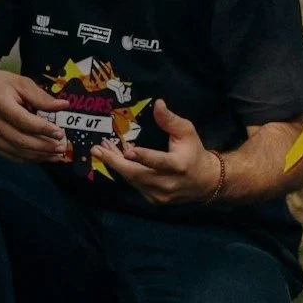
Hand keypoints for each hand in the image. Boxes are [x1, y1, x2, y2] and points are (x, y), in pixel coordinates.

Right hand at [0, 68, 71, 163]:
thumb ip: (40, 96)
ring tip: (55, 155)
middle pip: (20, 140)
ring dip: (37, 156)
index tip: (60, 133)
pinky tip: (40, 157)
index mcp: (0, 103)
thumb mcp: (19, 82)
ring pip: (15, 151)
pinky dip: (26, 159)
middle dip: (43, 147)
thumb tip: (63, 106)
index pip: (24, 121)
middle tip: (61, 148)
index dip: (43, 129)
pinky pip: (9, 155)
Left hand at [92, 100, 219, 204]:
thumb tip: (158, 103)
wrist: (205, 183)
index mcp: (178, 165)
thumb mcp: (187, 132)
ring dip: (115, 164)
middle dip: (115, 162)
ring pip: (132, 179)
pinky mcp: (153, 199)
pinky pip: (134, 184)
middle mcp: (168, 183)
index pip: (159, 162)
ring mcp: (159, 194)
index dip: (143, 157)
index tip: (127, 151)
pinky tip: (116, 158)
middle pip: (137, 174)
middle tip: (97, 150)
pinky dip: (124, 171)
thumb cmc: (194, 153)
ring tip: (101, 149)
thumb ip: (170, 120)